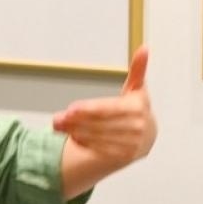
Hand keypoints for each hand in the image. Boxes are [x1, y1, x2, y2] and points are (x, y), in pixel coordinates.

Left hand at [53, 46, 155, 165]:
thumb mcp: (137, 88)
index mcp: (138, 108)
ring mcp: (131, 144)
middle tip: (56, 119)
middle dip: (75, 122)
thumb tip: (145, 47)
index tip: (70, 109)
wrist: (146, 137)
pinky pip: (99, 150)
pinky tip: (71, 136)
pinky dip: (83, 143)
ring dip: (74, 132)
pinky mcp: (123, 157)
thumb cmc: (136, 109)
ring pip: (97, 138)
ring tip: (58, 126)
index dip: (88, 109)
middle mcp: (137, 128)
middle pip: (99, 124)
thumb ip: (138, 69)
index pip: (108, 109)